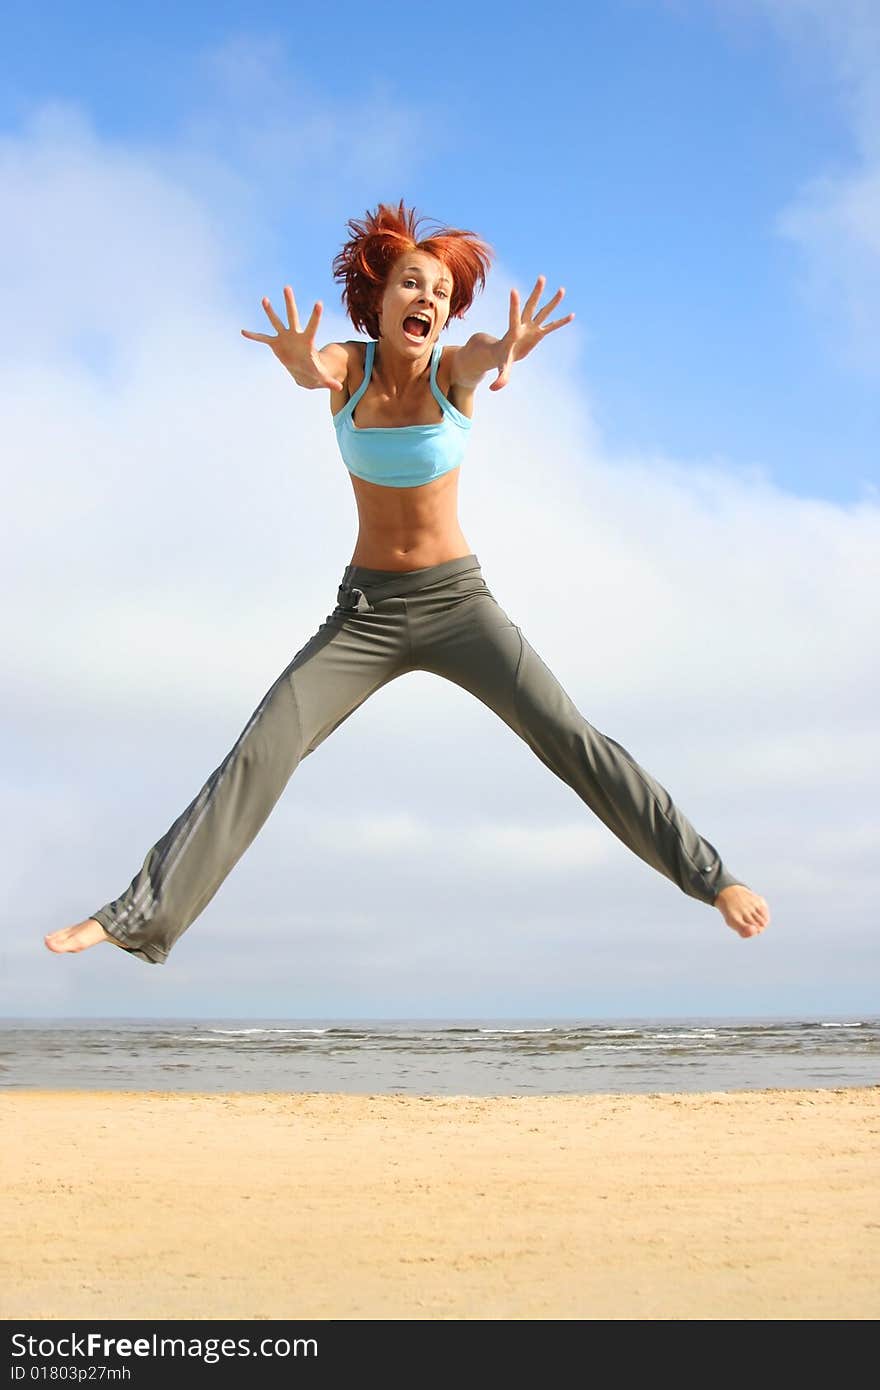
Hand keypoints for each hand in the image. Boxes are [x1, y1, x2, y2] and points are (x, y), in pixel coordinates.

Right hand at [241, 287, 343, 389]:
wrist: (303, 370)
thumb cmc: (314, 370)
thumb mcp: (321, 376)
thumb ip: (329, 381)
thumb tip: (338, 388)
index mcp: (307, 341)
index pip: (312, 326)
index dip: (316, 316)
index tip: (319, 303)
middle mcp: (295, 335)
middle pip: (292, 316)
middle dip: (290, 303)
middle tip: (287, 287)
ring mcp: (284, 337)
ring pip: (276, 321)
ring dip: (270, 312)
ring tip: (265, 299)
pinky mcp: (275, 344)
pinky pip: (263, 338)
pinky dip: (254, 336)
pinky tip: (244, 332)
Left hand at [490, 275, 574, 391]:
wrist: (503, 354)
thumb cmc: (500, 360)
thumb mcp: (502, 368)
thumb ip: (500, 378)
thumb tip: (494, 389)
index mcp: (513, 331)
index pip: (514, 316)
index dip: (514, 305)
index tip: (514, 290)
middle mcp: (523, 325)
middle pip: (530, 307)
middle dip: (536, 293)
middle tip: (541, 278)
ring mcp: (532, 327)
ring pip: (543, 312)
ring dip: (552, 302)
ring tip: (562, 289)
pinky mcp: (538, 333)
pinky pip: (552, 326)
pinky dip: (561, 322)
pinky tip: (571, 315)